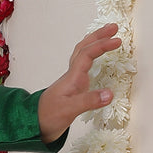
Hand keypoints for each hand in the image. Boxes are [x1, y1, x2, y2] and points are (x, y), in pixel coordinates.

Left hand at [37, 24, 121, 141]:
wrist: (34, 125)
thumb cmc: (48, 116)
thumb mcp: (69, 110)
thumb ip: (89, 101)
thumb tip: (110, 94)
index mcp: (72, 77)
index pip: (87, 54)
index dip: (102, 46)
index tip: (117, 41)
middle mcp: (72, 75)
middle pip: (83, 48)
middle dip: (98, 36)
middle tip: (113, 28)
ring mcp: (72, 81)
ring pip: (82, 54)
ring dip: (94, 43)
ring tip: (107, 36)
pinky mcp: (73, 88)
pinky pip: (82, 65)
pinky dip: (90, 56)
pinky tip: (96, 58)